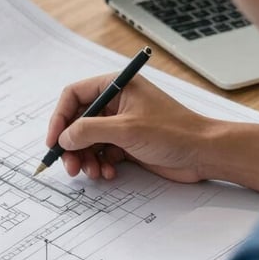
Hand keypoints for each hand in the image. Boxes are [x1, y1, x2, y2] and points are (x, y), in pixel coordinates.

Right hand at [47, 73, 214, 181]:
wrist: (204, 153)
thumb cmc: (174, 132)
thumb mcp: (126, 129)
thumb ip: (89, 131)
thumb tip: (64, 137)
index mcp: (116, 86)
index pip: (74, 96)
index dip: (59, 118)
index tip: (54, 141)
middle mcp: (116, 103)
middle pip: (78, 122)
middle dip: (72, 145)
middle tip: (70, 166)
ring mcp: (121, 124)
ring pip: (88, 141)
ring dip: (85, 158)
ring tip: (93, 172)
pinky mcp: (127, 144)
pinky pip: (102, 153)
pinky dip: (100, 164)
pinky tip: (109, 173)